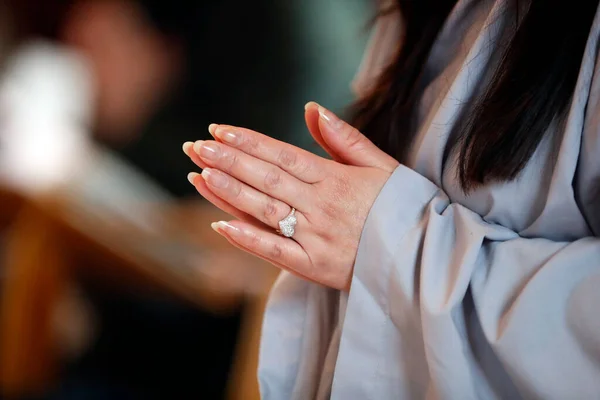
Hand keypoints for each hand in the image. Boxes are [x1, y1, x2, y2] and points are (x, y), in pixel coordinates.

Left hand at [183, 102, 398, 290]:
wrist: (424, 256)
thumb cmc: (401, 206)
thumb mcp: (381, 165)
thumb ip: (345, 138)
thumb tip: (312, 108)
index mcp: (336, 179)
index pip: (283, 154)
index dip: (249, 141)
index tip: (219, 129)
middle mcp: (322, 206)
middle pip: (267, 178)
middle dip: (228, 160)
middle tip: (195, 146)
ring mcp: (317, 238)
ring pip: (265, 210)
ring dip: (229, 192)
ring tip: (199, 173)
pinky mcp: (315, 268)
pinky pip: (275, 253)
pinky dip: (247, 239)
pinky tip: (220, 225)